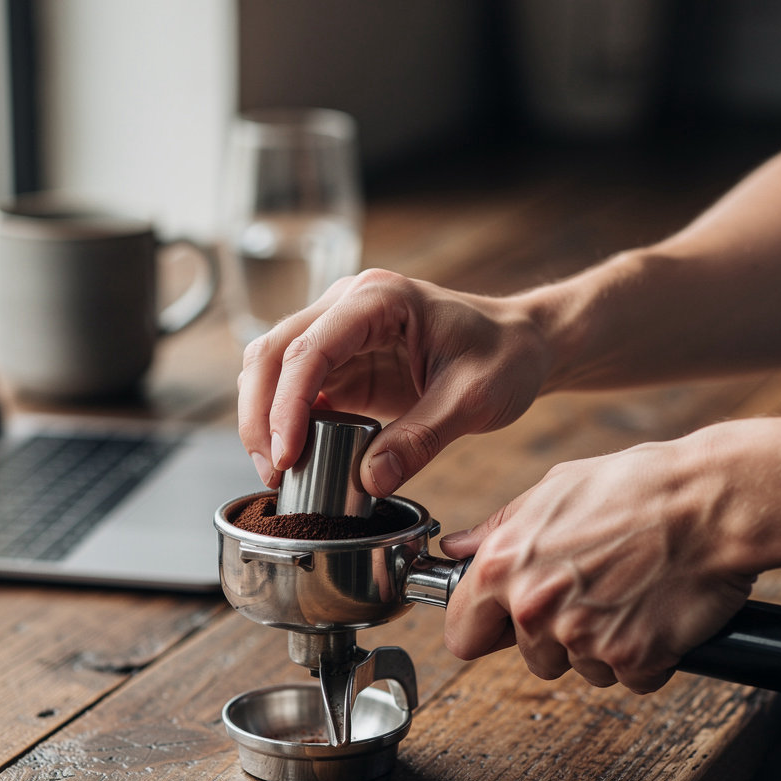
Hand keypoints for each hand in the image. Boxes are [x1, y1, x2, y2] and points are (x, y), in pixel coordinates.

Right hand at [237, 268, 550, 491]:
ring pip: (273, 368)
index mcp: (380, 300)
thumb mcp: (475, 399)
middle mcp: (348, 306)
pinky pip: (296, 388)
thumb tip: (369, 479)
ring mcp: (340, 331)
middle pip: (273, 352)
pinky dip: (284, 421)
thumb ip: (422, 437)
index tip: (287, 455)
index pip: (311, 348)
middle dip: (260, 414)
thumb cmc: (504, 356)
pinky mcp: (342, 361)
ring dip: (263, 418)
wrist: (520, 344)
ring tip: (277, 470)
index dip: (288, 404)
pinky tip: (294, 456)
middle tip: (273, 471)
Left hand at [440, 430, 757, 693]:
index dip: (484, 628)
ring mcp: (583, 639)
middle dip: (554, 634)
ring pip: (579, 668)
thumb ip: (496, 531)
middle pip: (529, 657)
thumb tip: (456, 550)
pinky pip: (628, 676)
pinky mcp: (633, 659)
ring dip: (600, 644)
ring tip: (626, 592)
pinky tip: (653, 610)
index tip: (501, 622)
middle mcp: (535, 608)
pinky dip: (643, 654)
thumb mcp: (549, 493)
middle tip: (589, 590)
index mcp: (503, 567)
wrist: (710, 502)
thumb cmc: (634, 487)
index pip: (462, 635)